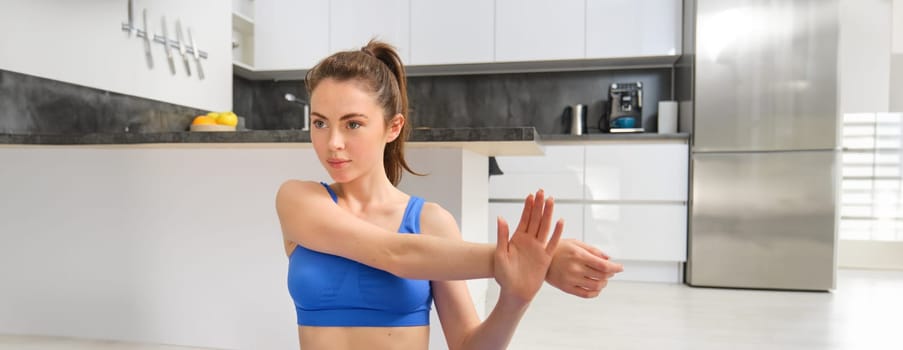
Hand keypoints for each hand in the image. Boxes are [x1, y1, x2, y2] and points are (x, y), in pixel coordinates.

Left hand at [494, 190, 563, 304]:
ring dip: (548, 214)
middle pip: (535, 219)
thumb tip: (501, 217)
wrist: (514, 292)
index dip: (527, 207)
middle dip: (538, 205)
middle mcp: (529, 241)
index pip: (524, 219)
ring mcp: (538, 248)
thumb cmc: (504, 275)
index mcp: (517, 239)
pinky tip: (560, 221)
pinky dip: (557, 233)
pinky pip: (552, 243)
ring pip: (544, 227)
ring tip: (551, 200)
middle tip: (542, 191)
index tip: (530, 195)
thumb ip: (502, 236)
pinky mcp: (545, 257)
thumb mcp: (500, 254)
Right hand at [546, 239, 623, 297]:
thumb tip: (609, 259)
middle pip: (602, 276)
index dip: (615, 268)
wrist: (538, 257)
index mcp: (578, 255)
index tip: (621, 268)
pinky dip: (595, 293)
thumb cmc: (558, 248)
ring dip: (604, 283)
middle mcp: (575, 268)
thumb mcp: (575, 243)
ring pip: (596, 286)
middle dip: (610, 274)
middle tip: (611, 271)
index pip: (603, 266)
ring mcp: (570, 279)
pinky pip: (586, 294)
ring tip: (603, 279)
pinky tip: (596, 288)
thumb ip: (593, 250)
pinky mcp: (566, 288)